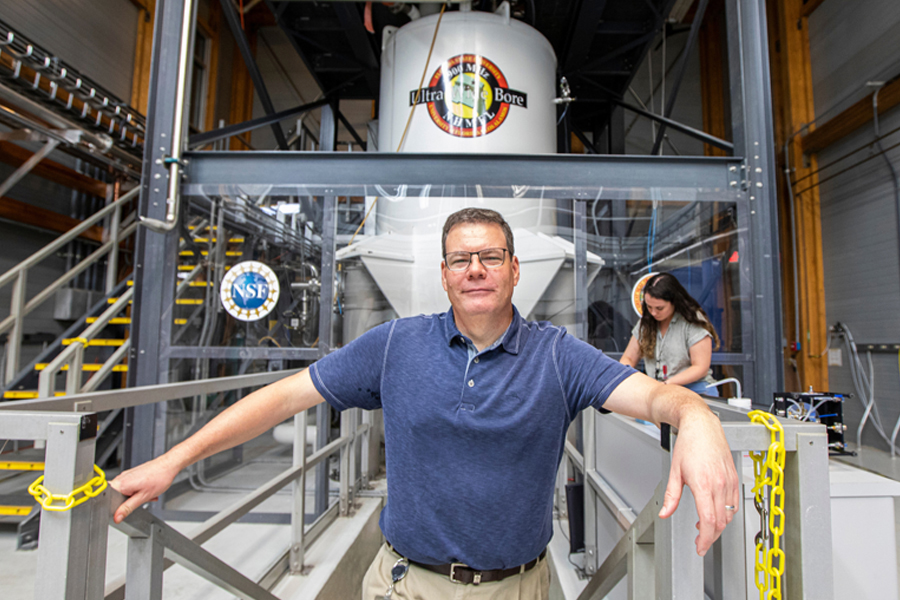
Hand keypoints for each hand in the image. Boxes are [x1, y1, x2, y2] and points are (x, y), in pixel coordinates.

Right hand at [109, 454, 181, 522]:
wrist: (169, 465)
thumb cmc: (159, 477)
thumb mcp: (143, 497)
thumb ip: (127, 508)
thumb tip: (117, 517)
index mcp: (121, 483)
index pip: (107, 499)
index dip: (113, 507)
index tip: (122, 509)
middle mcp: (121, 478)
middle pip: (117, 496)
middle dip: (129, 501)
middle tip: (140, 499)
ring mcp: (126, 476)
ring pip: (126, 492)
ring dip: (135, 496)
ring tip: (146, 494)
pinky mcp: (132, 475)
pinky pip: (130, 487)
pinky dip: (138, 491)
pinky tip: (147, 490)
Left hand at [658, 408, 739, 555]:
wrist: (702, 425)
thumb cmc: (688, 443)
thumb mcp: (675, 471)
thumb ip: (671, 496)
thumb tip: (665, 513)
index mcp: (704, 484)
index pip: (708, 521)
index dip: (705, 538)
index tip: (700, 547)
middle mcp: (720, 483)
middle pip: (720, 521)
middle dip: (711, 536)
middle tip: (700, 541)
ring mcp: (729, 480)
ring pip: (729, 514)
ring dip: (718, 525)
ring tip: (704, 526)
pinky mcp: (734, 477)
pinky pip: (734, 502)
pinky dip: (726, 512)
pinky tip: (715, 512)